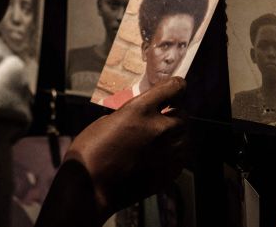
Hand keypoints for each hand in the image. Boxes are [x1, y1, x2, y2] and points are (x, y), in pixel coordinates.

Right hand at [65, 77, 188, 220]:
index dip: (176, 86)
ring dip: (176, 133)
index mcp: (141, 110)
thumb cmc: (90, 152)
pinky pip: (181, 157)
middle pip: (183, 113)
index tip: (175, 87)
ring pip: (185, 136)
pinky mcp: (168, 173)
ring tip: (162, 138)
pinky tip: (160, 155)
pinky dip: (174, 153)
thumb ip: (131, 114)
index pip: (174, 88)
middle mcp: (159, 128)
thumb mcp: (108, 120)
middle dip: (175, 113)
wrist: (89, 188)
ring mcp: (166, 152)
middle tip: (163, 116)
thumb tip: (143, 115)